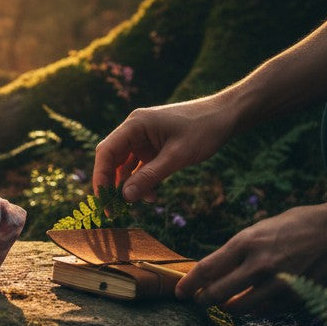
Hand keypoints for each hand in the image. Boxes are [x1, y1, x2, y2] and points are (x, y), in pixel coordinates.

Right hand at [92, 94, 235, 201]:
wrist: (225, 116)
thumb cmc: (203, 130)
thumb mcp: (177, 157)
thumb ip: (149, 177)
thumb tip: (124, 197)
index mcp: (135, 125)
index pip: (106, 152)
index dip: (101, 177)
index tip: (104, 201)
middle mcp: (135, 130)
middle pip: (112, 159)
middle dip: (113, 184)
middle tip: (115, 209)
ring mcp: (144, 138)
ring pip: (125, 165)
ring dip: (130, 185)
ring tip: (141, 202)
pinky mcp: (154, 146)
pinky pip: (140, 166)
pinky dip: (143, 181)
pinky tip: (153, 195)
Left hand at [175, 202, 326, 312]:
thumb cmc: (293, 226)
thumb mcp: (258, 230)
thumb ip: (236, 251)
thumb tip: (212, 271)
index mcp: (245, 242)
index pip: (206, 269)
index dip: (188, 284)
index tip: (180, 292)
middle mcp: (258, 265)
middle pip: (216, 293)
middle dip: (203, 300)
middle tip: (199, 300)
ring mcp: (275, 284)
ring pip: (238, 307)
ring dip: (227, 307)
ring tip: (225, 302)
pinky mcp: (292, 298)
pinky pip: (264, 311)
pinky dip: (255, 308)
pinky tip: (254, 300)